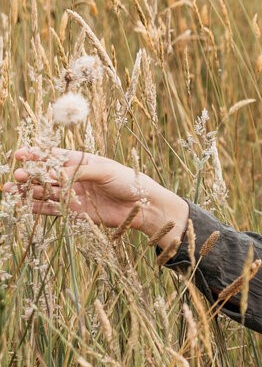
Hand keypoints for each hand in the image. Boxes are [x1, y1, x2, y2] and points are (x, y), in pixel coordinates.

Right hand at [5, 148, 187, 246]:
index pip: (54, 157)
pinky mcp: (75, 212)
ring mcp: (73, 195)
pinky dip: (36, 207)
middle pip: (46, 175)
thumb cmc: (129, 181)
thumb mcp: (105, 171)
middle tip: (16, 176)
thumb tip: (57, 173)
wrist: (143, 205)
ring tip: (10, 190)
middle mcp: (74, 178)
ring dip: (27, 191)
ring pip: (45, 192)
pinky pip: (51, 209)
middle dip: (29, 175)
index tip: (20, 154)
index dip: (37, 155)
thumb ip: (81, 171)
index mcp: (82, 162)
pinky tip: (21, 205)